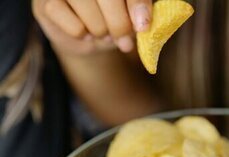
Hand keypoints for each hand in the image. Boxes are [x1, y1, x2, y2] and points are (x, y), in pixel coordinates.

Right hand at [33, 0, 152, 54]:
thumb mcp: (132, 11)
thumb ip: (140, 10)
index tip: (142, 26)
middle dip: (119, 24)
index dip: (136, 4)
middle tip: (123, 39)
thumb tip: (141, 23)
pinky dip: (83, 34)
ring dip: (101, 30)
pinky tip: (83, 30)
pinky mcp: (45, 1)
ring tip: (102, 31)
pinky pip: (74, 26)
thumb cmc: (112, 16)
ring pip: (89, 11)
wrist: (86, 34)